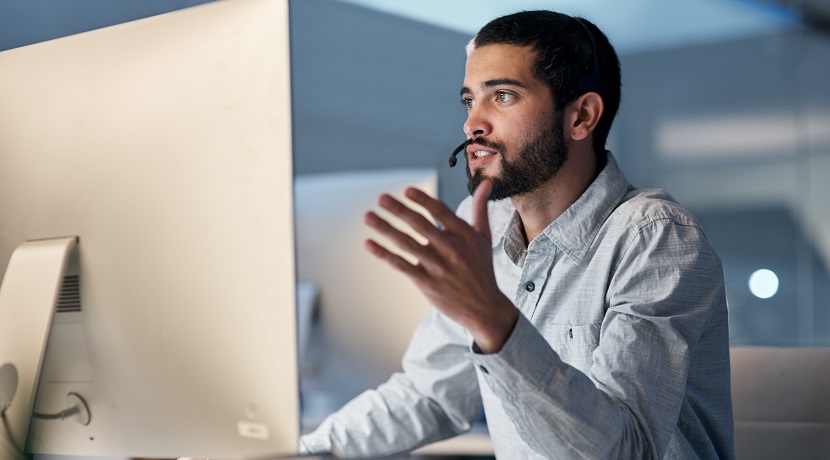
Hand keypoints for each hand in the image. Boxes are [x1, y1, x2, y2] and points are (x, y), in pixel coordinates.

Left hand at [364, 180, 517, 352]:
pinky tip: (369, 244)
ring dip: (385, 229)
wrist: (484, 308)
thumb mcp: (483, 237)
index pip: (441, 212)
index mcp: (464, 235)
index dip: (423, 200)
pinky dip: (384, 254)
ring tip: (368, 216)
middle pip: (420, 225)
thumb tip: (486, 182)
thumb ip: (480, 209)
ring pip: (407, 244)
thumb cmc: (481, 269)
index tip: (407, 190)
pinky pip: (401, 265)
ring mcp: (438, 267)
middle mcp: (451, 249)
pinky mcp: (426, 283)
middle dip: (399, 210)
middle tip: (381, 198)